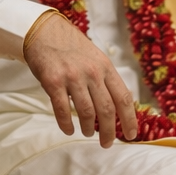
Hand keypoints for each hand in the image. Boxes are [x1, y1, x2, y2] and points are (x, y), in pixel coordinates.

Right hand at [23, 12, 138, 144]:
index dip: (129, 119)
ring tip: (87, 133)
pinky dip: (66, 124)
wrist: (44, 31)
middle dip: (108, 131)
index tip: (131, 134)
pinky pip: (62, 110)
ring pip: (86, 112)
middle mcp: (92, 73)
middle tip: (107, 143)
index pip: (123, 98)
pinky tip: (68, 130)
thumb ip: (105, 79)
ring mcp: (72, 77)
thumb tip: (117, 106)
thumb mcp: (96, 58)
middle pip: (106, 110)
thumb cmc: (71, 47)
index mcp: (105, 67)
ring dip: (87, 128)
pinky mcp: (53, 82)